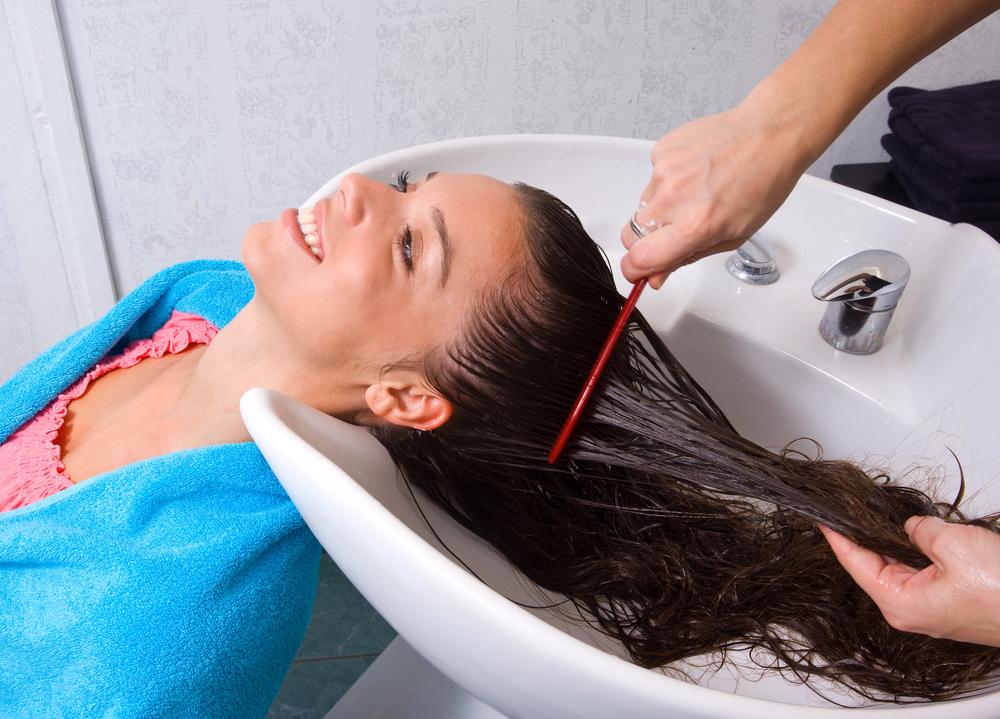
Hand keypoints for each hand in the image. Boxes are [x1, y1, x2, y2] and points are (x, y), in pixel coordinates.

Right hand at [620, 97, 809, 288]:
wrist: (768, 135)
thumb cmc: (762, 182)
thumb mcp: (733, 236)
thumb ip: (688, 258)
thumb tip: (656, 275)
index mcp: (695, 225)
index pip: (640, 259)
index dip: (634, 270)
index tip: (638, 271)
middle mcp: (674, 198)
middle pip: (631, 234)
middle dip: (648, 240)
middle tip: (676, 230)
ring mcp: (664, 171)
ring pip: (642, 206)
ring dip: (661, 208)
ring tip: (695, 194)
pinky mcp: (662, 151)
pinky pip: (652, 178)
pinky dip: (667, 182)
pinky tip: (694, 174)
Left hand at [819, 517, 999, 645]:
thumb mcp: (953, 545)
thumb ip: (920, 530)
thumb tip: (911, 526)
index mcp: (899, 602)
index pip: (853, 562)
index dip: (836, 535)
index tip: (819, 516)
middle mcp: (908, 610)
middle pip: (871, 563)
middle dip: (862, 534)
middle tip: (848, 506)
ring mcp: (928, 608)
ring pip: (896, 565)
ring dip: (891, 541)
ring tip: (879, 515)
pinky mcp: (947, 602)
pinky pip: (918, 570)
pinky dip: (913, 550)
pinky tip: (913, 532)